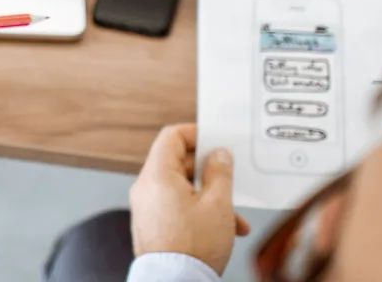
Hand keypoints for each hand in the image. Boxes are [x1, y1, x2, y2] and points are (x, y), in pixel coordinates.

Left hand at [129, 124, 250, 274]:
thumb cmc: (193, 247)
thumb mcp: (218, 205)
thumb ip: (220, 173)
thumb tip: (219, 154)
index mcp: (157, 175)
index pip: (171, 136)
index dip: (195, 134)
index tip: (216, 141)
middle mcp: (146, 188)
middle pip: (177, 163)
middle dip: (209, 173)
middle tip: (231, 179)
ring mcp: (147, 207)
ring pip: (182, 189)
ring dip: (209, 198)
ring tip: (234, 217)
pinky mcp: (152, 224)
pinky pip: (176, 207)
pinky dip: (198, 212)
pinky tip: (224, 230)